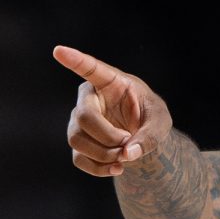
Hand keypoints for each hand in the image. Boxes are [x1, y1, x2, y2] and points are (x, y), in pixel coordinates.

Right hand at [53, 45, 172, 176]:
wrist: (143, 136)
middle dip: (108, 136)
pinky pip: (79, 158)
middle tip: (127, 141)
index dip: (75, 60)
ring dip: (104, 154)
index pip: (90, 68)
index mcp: (110, 82)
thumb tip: (128, 154)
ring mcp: (78, 121)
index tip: (58, 50)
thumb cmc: (151, 118)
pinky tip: (117, 168)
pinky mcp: (78, 142)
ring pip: (76, 139)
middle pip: (83, 117)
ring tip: (125, 156)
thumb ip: (150, 136)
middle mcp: (89, 99)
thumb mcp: (161, 122)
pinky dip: (99, 168)